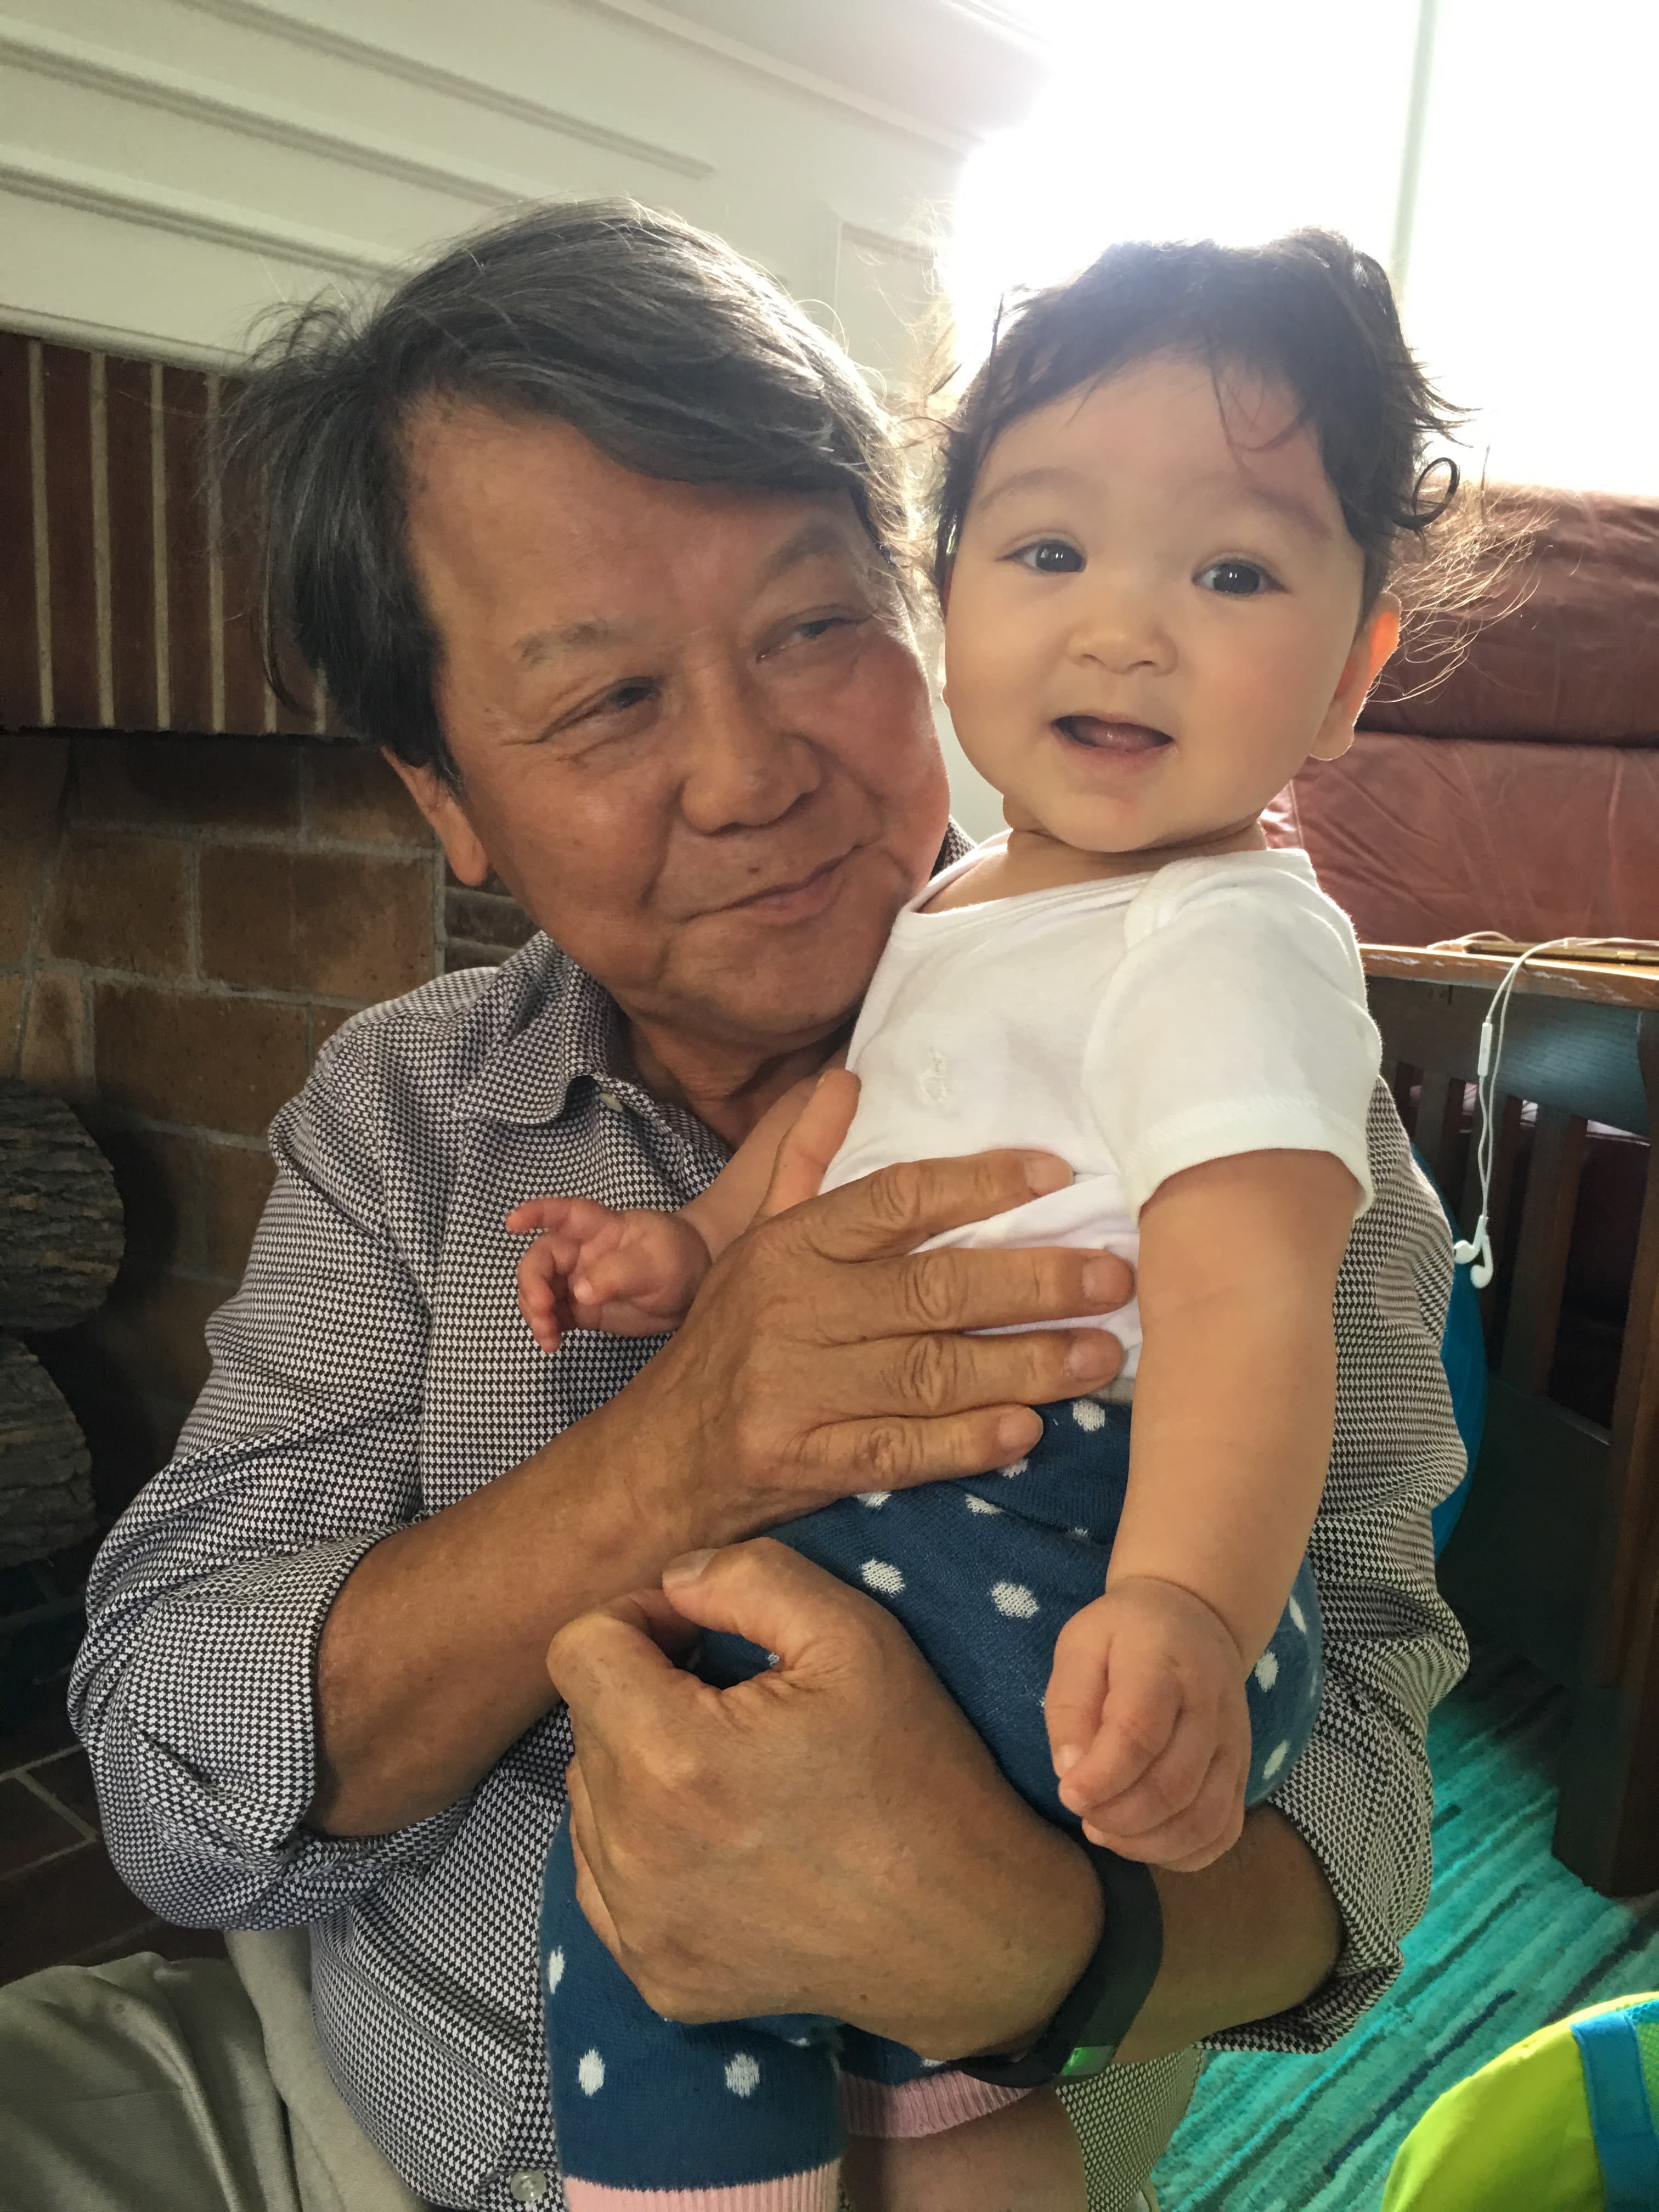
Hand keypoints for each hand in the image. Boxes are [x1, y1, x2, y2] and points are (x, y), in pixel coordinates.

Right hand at [506, 1199, 711, 1350]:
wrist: (694, 1287)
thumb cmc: (677, 1259)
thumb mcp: (656, 1262)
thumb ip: (618, 1273)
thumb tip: (580, 1292)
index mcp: (598, 1228)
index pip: (563, 1213)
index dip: (536, 1213)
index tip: (512, 1223)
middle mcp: (580, 1252)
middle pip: (540, 1261)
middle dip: (532, 1285)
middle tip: (543, 1311)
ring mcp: (578, 1281)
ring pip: (539, 1291)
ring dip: (535, 1312)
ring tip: (548, 1337)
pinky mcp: (581, 1309)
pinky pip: (552, 1316)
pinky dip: (546, 1329)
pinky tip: (552, 1344)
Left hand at [547, 1540, 1102, 2055]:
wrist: (967, 1928)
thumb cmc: (915, 1771)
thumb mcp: (854, 1632)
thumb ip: (746, 1576)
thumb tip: (673, 1581)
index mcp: (671, 1756)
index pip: (578, 1649)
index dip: (641, 1619)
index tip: (703, 1636)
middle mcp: (632, 1851)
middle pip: (585, 1723)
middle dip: (646, 1692)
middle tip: (734, 1703)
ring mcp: (639, 1926)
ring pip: (590, 1801)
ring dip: (640, 1768)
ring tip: (733, 1773)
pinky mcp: (655, 1975)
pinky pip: (606, 1880)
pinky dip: (646, 1847)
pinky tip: (723, 1839)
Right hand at [611, 1109, 1134, 1548]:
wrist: (654, 1461)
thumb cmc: (727, 1343)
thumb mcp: (754, 1243)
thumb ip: (806, 1165)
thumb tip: (845, 1081)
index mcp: (789, 1246)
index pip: (896, 1199)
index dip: (979, 1183)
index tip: (1055, 1174)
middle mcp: (795, 1309)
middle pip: (934, 1288)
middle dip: (1035, 1284)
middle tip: (1114, 1277)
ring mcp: (797, 1389)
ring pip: (931, 1372)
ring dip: (1025, 1366)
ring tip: (1097, 1355)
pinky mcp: (803, 1462)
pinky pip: (899, 1451)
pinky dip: (965, 1442)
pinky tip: (1025, 1432)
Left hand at [1046, 1577, 1250, 1871]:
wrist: (1197, 1619)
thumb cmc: (1126, 1634)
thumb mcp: (1081, 1645)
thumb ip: (1070, 1704)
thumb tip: (1070, 1770)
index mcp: (1164, 1664)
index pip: (1140, 1732)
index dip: (1102, 1776)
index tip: (1068, 1793)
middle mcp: (1210, 1708)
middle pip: (1173, 1785)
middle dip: (1118, 1816)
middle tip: (1082, 1810)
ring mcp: (1234, 1744)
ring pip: (1203, 1819)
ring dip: (1148, 1842)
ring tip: (1105, 1829)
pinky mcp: (1243, 1771)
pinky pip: (1224, 1831)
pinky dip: (1184, 1853)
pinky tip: (1144, 1841)